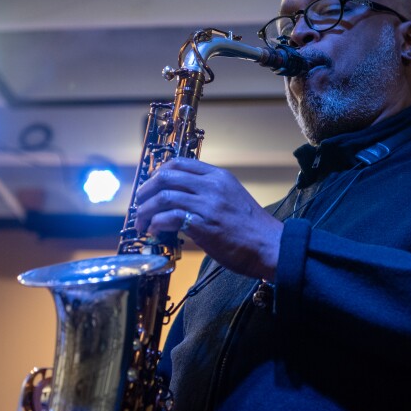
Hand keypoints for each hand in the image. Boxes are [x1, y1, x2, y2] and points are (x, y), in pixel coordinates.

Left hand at [134, 157, 282, 280]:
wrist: (271, 246)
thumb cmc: (252, 228)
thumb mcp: (232, 199)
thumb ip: (209, 194)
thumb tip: (181, 202)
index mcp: (219, 176)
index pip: (179, 163)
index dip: (158, 174)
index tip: (149, 187)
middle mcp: (212, 185)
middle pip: (166, 176)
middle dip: (145, 191)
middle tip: (139, 205)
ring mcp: (208, 204)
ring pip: (164, 196)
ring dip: (146, 211)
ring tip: (142, 223)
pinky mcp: (205, 224)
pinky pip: (170, 217)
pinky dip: (156, 223)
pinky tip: (154, 230)